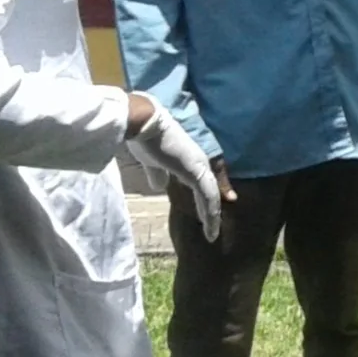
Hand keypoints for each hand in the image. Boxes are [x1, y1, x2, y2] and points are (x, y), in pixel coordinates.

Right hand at [124, 92, 224, 241]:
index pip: (203, 181)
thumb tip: (160, 186)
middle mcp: (200, 161)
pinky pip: (208, 196)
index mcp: (190, 159)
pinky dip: (210, 212)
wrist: (143, 122)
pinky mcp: (197, 170)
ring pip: (211, 196)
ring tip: (212, 234)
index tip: (212, 210)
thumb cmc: (145, 137)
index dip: (209, 197)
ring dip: (212, 216)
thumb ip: (157, 173)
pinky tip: (211, 226)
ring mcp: (200, 165)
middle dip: (212, 210)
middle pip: (210, 190)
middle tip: (213, 228)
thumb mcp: (151, 161)